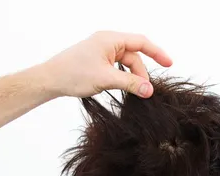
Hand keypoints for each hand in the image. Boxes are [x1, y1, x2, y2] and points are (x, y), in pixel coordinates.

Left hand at [40, 31, 172, 98]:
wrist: (50, 79)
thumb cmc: (73, 74)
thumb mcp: (106, 79)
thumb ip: (130, 84)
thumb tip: (150, 90)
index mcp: (109, 39)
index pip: (140, 42)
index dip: (157, 53)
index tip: (169, 64)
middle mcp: (107, 42)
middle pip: (134, 56)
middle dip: (142, 73)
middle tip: (145, 91)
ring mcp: (102, 52)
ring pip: (127, 64)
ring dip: (133, 78)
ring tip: (135, 92)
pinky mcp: (99, 61)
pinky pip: (118, 68)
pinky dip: (124, 78)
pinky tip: (125, 88)